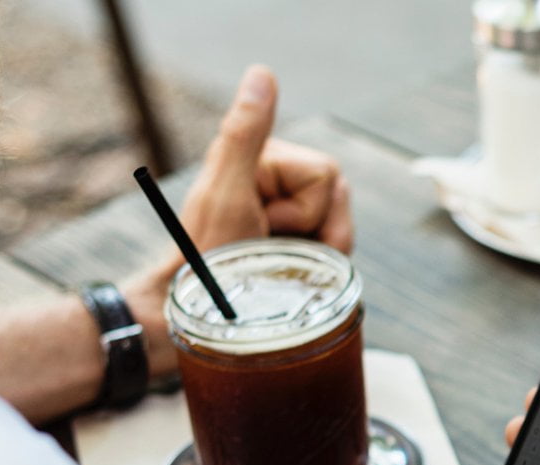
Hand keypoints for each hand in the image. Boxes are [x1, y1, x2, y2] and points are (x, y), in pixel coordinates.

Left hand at [179, 65, 353, 254]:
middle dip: (311, 230)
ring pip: (343, 225)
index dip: (300, 206)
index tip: (259, 219)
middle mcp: (282, 180)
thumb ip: (246, 133)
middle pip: (339, 195)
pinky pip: (339, 250)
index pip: (326, 172)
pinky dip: (319, 268)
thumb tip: (262, 72)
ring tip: (273, 261)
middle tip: (266, 244)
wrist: (196, 316)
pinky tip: (286, 272)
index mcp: (266, 159)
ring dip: (314, 253)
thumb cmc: (206, 255)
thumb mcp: (227, 192)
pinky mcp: (300, 242)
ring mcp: (294, 213)